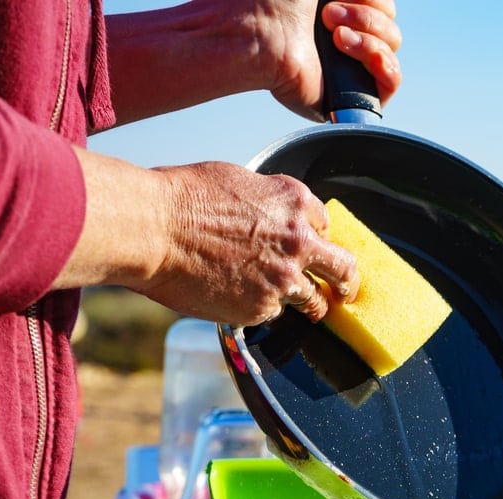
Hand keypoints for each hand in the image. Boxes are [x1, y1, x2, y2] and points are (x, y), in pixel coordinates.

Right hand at [139, 161, 358, 325]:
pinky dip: (263, 309)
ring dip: (313, 305)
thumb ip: (268, 203)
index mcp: (295, 202)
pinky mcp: (262, 308)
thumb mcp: (238, 181)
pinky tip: (244, 301)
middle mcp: (299, 241)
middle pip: (344, 268)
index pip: (325, 225)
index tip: (313, 246)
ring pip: (315, 300)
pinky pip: (274, 313)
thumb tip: (269, 216)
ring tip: (312, 311)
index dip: (317, 237)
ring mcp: (284, 278)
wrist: (155, 229)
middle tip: (346, 290)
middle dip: (346, 280)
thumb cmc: (183, 198)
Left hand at [261, 0, 402, 120]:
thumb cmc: (278, 0)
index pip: (383, 6)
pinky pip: (392, 80)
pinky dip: (382, 61)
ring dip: (369, 35)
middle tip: (327, 15)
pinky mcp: (352, 94)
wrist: (258, 30)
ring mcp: (350, 66)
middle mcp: (346, 36)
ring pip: (392, 46)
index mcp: (340, 8)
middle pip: (390, 24)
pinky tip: (350, 50)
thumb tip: (379, 4)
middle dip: (367, 14)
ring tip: (335, 37)